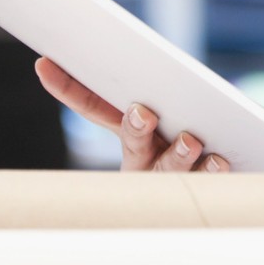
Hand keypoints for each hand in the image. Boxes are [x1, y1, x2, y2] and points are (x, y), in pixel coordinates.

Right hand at [34, 57, 229, 172]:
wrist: (210, 200)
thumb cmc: (187, 139)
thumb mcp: (168, 116)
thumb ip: (153, 101)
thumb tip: (151, 74)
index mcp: (128, 132)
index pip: (93, 106)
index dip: (67, 87)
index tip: (43, 64)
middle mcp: (142, 158)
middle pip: (134, 141)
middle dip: (136, 128)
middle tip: (142, 113)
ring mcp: (167, 178)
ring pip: (169, 167)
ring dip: (178, 154)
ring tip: (190, 140)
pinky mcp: (199, 188)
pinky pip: (205, 181)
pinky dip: (212, 170)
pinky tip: (219, 159)